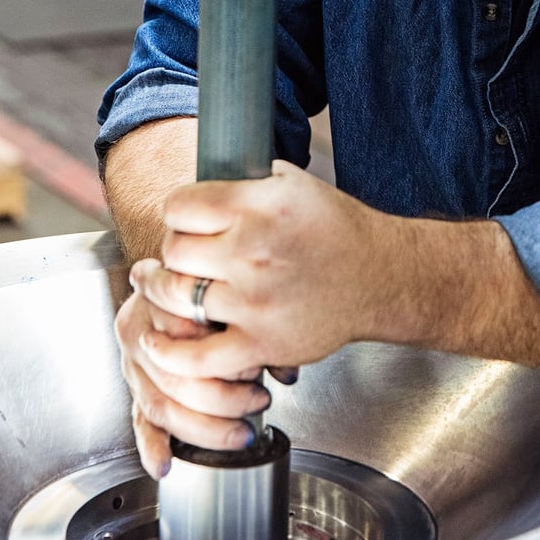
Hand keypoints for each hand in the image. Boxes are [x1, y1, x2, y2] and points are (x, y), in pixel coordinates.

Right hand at [116, 259, 298, 478]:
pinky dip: (152, 444)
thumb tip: (287, 374)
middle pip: (174, 376)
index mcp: (159, 301)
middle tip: (259, 400)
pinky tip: (164, 463)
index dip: (224, 358)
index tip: (256, 366)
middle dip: (221, 397)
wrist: (187, 283)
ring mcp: (134, 364)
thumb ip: (257, 330)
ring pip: (160, 404)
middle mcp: (140, 333)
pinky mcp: (136, 388)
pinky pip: (141, 420)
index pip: (188, 337)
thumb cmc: (213, 289)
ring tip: (240, 433)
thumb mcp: (233, 298)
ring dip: (203, 426)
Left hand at [135, 160, 377, 379]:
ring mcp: (254, 301)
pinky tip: (159, 341)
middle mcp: (252, 251)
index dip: (177, 214)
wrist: (381, 277)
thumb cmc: (339, 231)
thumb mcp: (296, 185)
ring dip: (164, 294)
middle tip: (186, 257)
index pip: (178, 206)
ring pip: (177, 296)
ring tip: (161, 288)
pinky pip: (197, 356)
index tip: (183, 223)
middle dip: (175, 253)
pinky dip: (170, 354)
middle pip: (174, 251)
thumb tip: (205, 187)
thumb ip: (247, 183)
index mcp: (259, 206)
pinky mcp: (261, 343)